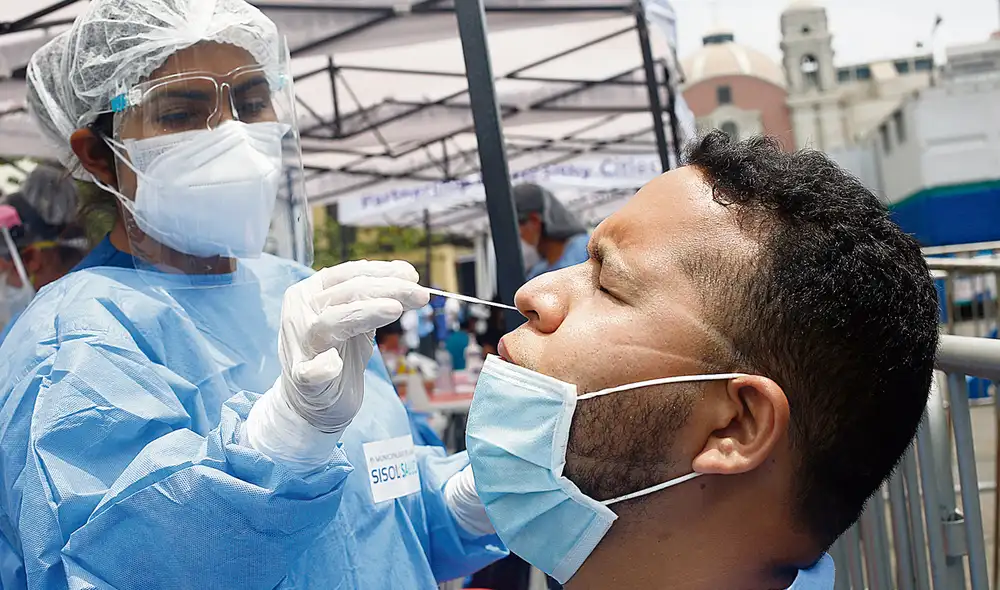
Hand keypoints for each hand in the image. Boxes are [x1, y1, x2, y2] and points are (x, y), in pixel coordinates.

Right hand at [277, 260, 428, 434]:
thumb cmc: (337, 352)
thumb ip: (377, 297)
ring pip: (329, 322)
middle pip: (345, 293)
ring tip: (395, 309)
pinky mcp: (303, 380)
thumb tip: (408, 275)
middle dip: (387, 290)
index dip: (381, 272)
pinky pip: (308, 372)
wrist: (314, 399)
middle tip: (421, 294)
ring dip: (363, 313)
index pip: (347, 274)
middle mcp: (300, 314)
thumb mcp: (360, 319)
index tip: (412, 276)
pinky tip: (334, 365)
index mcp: (310, 293)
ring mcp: (301, 346)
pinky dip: (320, 368)